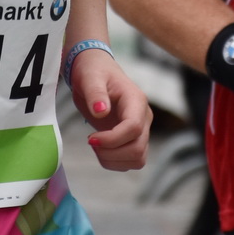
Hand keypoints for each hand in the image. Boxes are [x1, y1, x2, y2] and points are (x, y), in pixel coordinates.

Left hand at [70, 50, 150, 171]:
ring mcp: (141, 130)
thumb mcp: (90, 77)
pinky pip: (131, 161)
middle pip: (138, 149)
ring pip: (138, 159)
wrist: (97, 73)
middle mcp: (144, 117)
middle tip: (90, 141)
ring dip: (113, 160)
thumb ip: (95, 93)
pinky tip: (100, 148)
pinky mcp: (134, 140)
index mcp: (136, 101)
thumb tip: (101, 111)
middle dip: (111, 153)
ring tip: (95, 145)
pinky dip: (114, 162)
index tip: (90, 138)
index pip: (133, 128)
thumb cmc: (94, 72)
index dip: (112, 139)